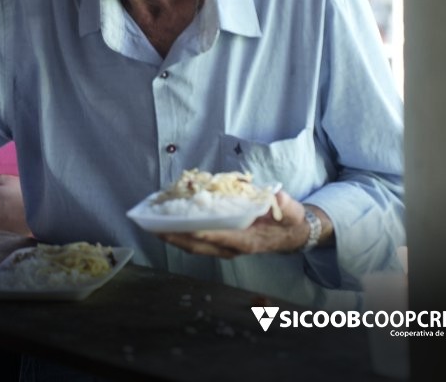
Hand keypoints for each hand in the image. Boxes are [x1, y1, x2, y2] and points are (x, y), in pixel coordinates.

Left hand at [159, 191, 316, 258]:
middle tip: (156, 227)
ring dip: (174, 237)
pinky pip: (196, 240)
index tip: (190, 229)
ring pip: (194, 245)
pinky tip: (166, 222)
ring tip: (153, 225)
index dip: (206, 235)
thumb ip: (286, 207)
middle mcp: (233, 247)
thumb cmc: (289, 222)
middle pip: (201, 245)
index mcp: (250, 241)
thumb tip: (279, 198)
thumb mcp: (292, 213)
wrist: (289, 234)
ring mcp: (224, 246)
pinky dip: (181, 233)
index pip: (224, 238)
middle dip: (178, 237)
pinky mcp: (219, 241)